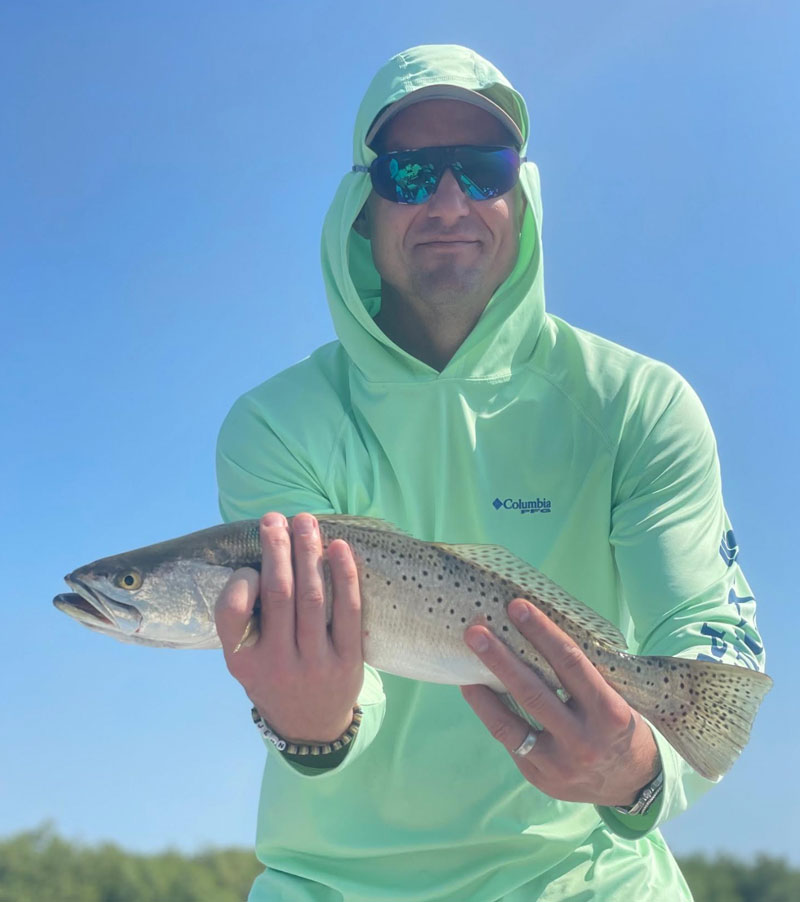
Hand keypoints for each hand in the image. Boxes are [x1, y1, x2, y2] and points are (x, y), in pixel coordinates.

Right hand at [215, 512, 363, 743]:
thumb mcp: (247, 659)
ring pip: (313, 597)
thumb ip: (245, 620)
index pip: (232, 612)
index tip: (250, 564)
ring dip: (309, 553)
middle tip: (275, 518)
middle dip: (277, 550)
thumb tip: (257, 557)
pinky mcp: (348, 661)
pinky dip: (345, 575)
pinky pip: (348, 611)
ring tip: (306, 522)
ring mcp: (315, 663)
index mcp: (243, 660)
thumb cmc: (274, 677)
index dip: (240, 580)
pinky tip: (340, 548)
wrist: (311, 727)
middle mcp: (277, 663)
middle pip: (278, 594)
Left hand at [461, 599, 659, 806]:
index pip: (571, 663)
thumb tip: (539, 632)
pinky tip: (474, 689)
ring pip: (511, 724)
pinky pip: (509, 740)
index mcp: (609, 711)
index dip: (542, 633)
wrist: (633, 786)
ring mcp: (559, 762)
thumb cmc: (619, 727)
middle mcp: (584, 739)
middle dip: (501, 659)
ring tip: (466, 662)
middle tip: (475, 632)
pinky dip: (488, 713)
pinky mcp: (539, 776)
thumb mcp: (617, 699)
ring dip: (483, 691)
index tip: (517, 607)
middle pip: (534, 692)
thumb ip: (584, 676)